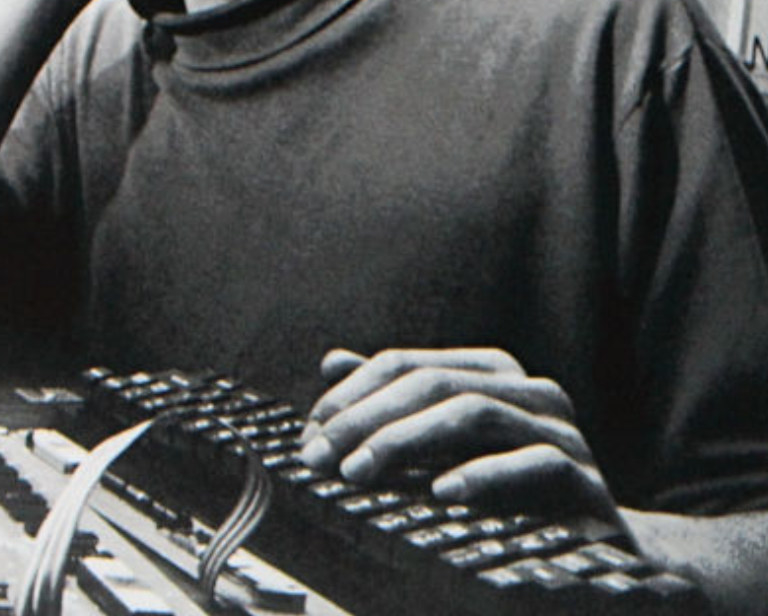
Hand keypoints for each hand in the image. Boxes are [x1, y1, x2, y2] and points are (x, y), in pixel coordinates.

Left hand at [298, 347, 619, 521]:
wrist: (595, 543)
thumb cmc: (508, 489)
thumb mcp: (443, 444)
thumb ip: (395, 403)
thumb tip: (332, 362)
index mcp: (492, 373)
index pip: (404, 364)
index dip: (350, 396)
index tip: (310, 435)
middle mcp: (529, 391)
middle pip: (432, 383)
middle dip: (366, 419)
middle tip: (321, 458)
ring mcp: (563, 430)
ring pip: (474, 412)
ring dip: (406, 440)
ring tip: (361, 471)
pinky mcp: (586, 478)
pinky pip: (534, 463)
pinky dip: (482, 474)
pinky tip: (441, 492)